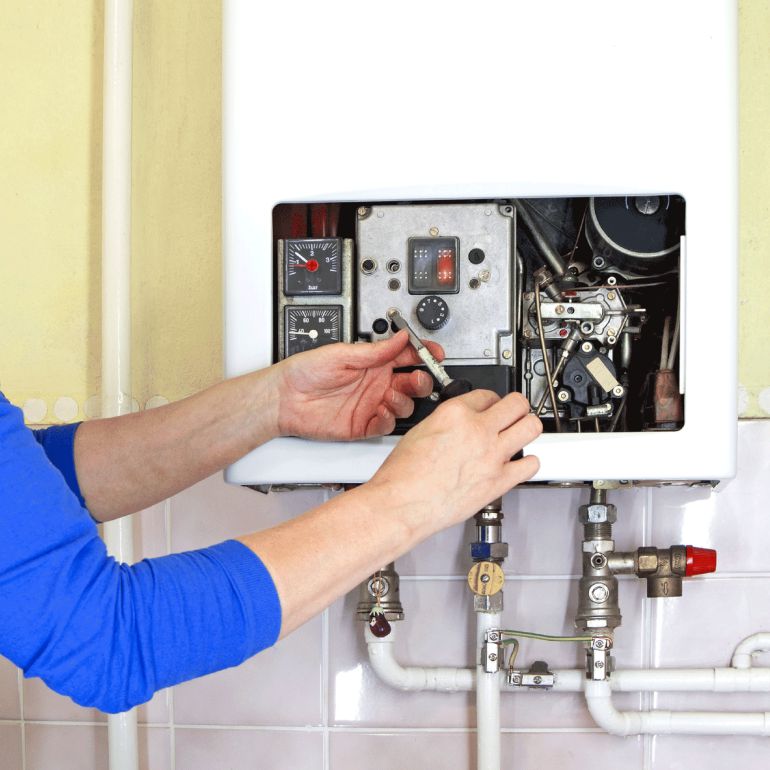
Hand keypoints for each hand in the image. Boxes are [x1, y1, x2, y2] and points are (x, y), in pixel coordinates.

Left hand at [274, 331, 444, 440]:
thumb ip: (375, 350)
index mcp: (373, 362)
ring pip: (404, 405)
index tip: (434, 353)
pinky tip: (380, 412)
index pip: (407, 356)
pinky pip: (386, 425)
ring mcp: (371, 404)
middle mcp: (376, 383)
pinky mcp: (363, 425)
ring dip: (403, 401)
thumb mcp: (341, 354)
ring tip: (389, 396)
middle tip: (418, 379)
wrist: (284, 399)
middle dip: (422, 380)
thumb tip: (402, 337)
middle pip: (412, 383)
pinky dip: (388, 420)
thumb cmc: (305, 372)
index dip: (424, 354)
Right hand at [367, 390, 541, 530]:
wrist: (403, 504)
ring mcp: (492, 455)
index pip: (487, 394)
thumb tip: (462, 423)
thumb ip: (449, 422)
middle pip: (517, 404)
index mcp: (455, 414)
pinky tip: (520, 463)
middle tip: (514, 412)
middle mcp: (478, 430)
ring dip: (528, 427)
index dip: (490, 401)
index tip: (491, 407)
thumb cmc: (404, 474)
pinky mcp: (499, 481)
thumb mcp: (421, 431)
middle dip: (517, 407)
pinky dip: (529, 462)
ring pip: (531, 427)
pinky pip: (531, 464)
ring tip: (522, 432)